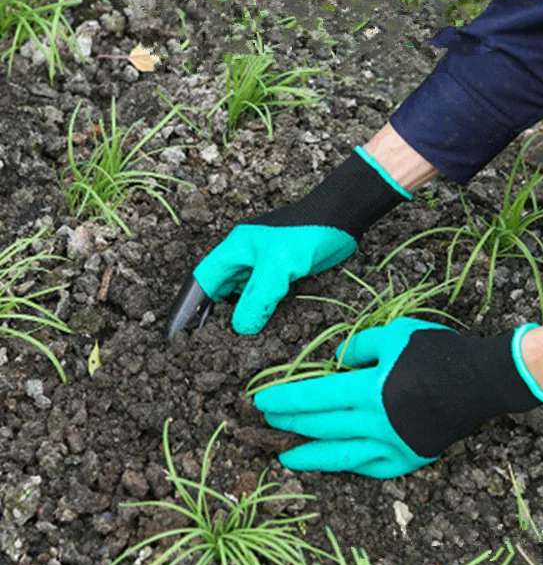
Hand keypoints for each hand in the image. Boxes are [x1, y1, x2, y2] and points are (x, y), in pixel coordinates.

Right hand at [167, 147, 410, 340]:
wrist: (342, 219)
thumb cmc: (306, 234)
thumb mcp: (278, 267)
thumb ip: (258, 298)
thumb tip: (241, 329)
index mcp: (234, 250)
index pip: (202, 281)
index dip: (188, 307)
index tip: (178, 334)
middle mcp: (244, 257)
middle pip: (218, 290)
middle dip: (211, 316)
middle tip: (204, 345)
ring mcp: (263, 265)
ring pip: (240, 295)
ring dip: (236, 316)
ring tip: (228, 344)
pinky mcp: (281, 273)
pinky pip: (262, 296)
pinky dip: (258, 312)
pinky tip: (259, 329)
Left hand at [253, 317, 542, 478]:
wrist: (482, 380)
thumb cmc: (438, 351)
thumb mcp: (395, 333)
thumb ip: (360, 346)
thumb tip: (337, 361)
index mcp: (370, 389)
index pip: (316, 396)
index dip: (286, 399)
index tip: (262, 400)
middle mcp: (376, 423)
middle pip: (322, 425)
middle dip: (290, 423)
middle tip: (267, 422)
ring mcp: (393, 445)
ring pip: (341, 454)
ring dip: (310, 454)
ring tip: (285, 455)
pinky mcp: (409, 457)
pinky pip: (371, 467)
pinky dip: (348, 464)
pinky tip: (335, 462)